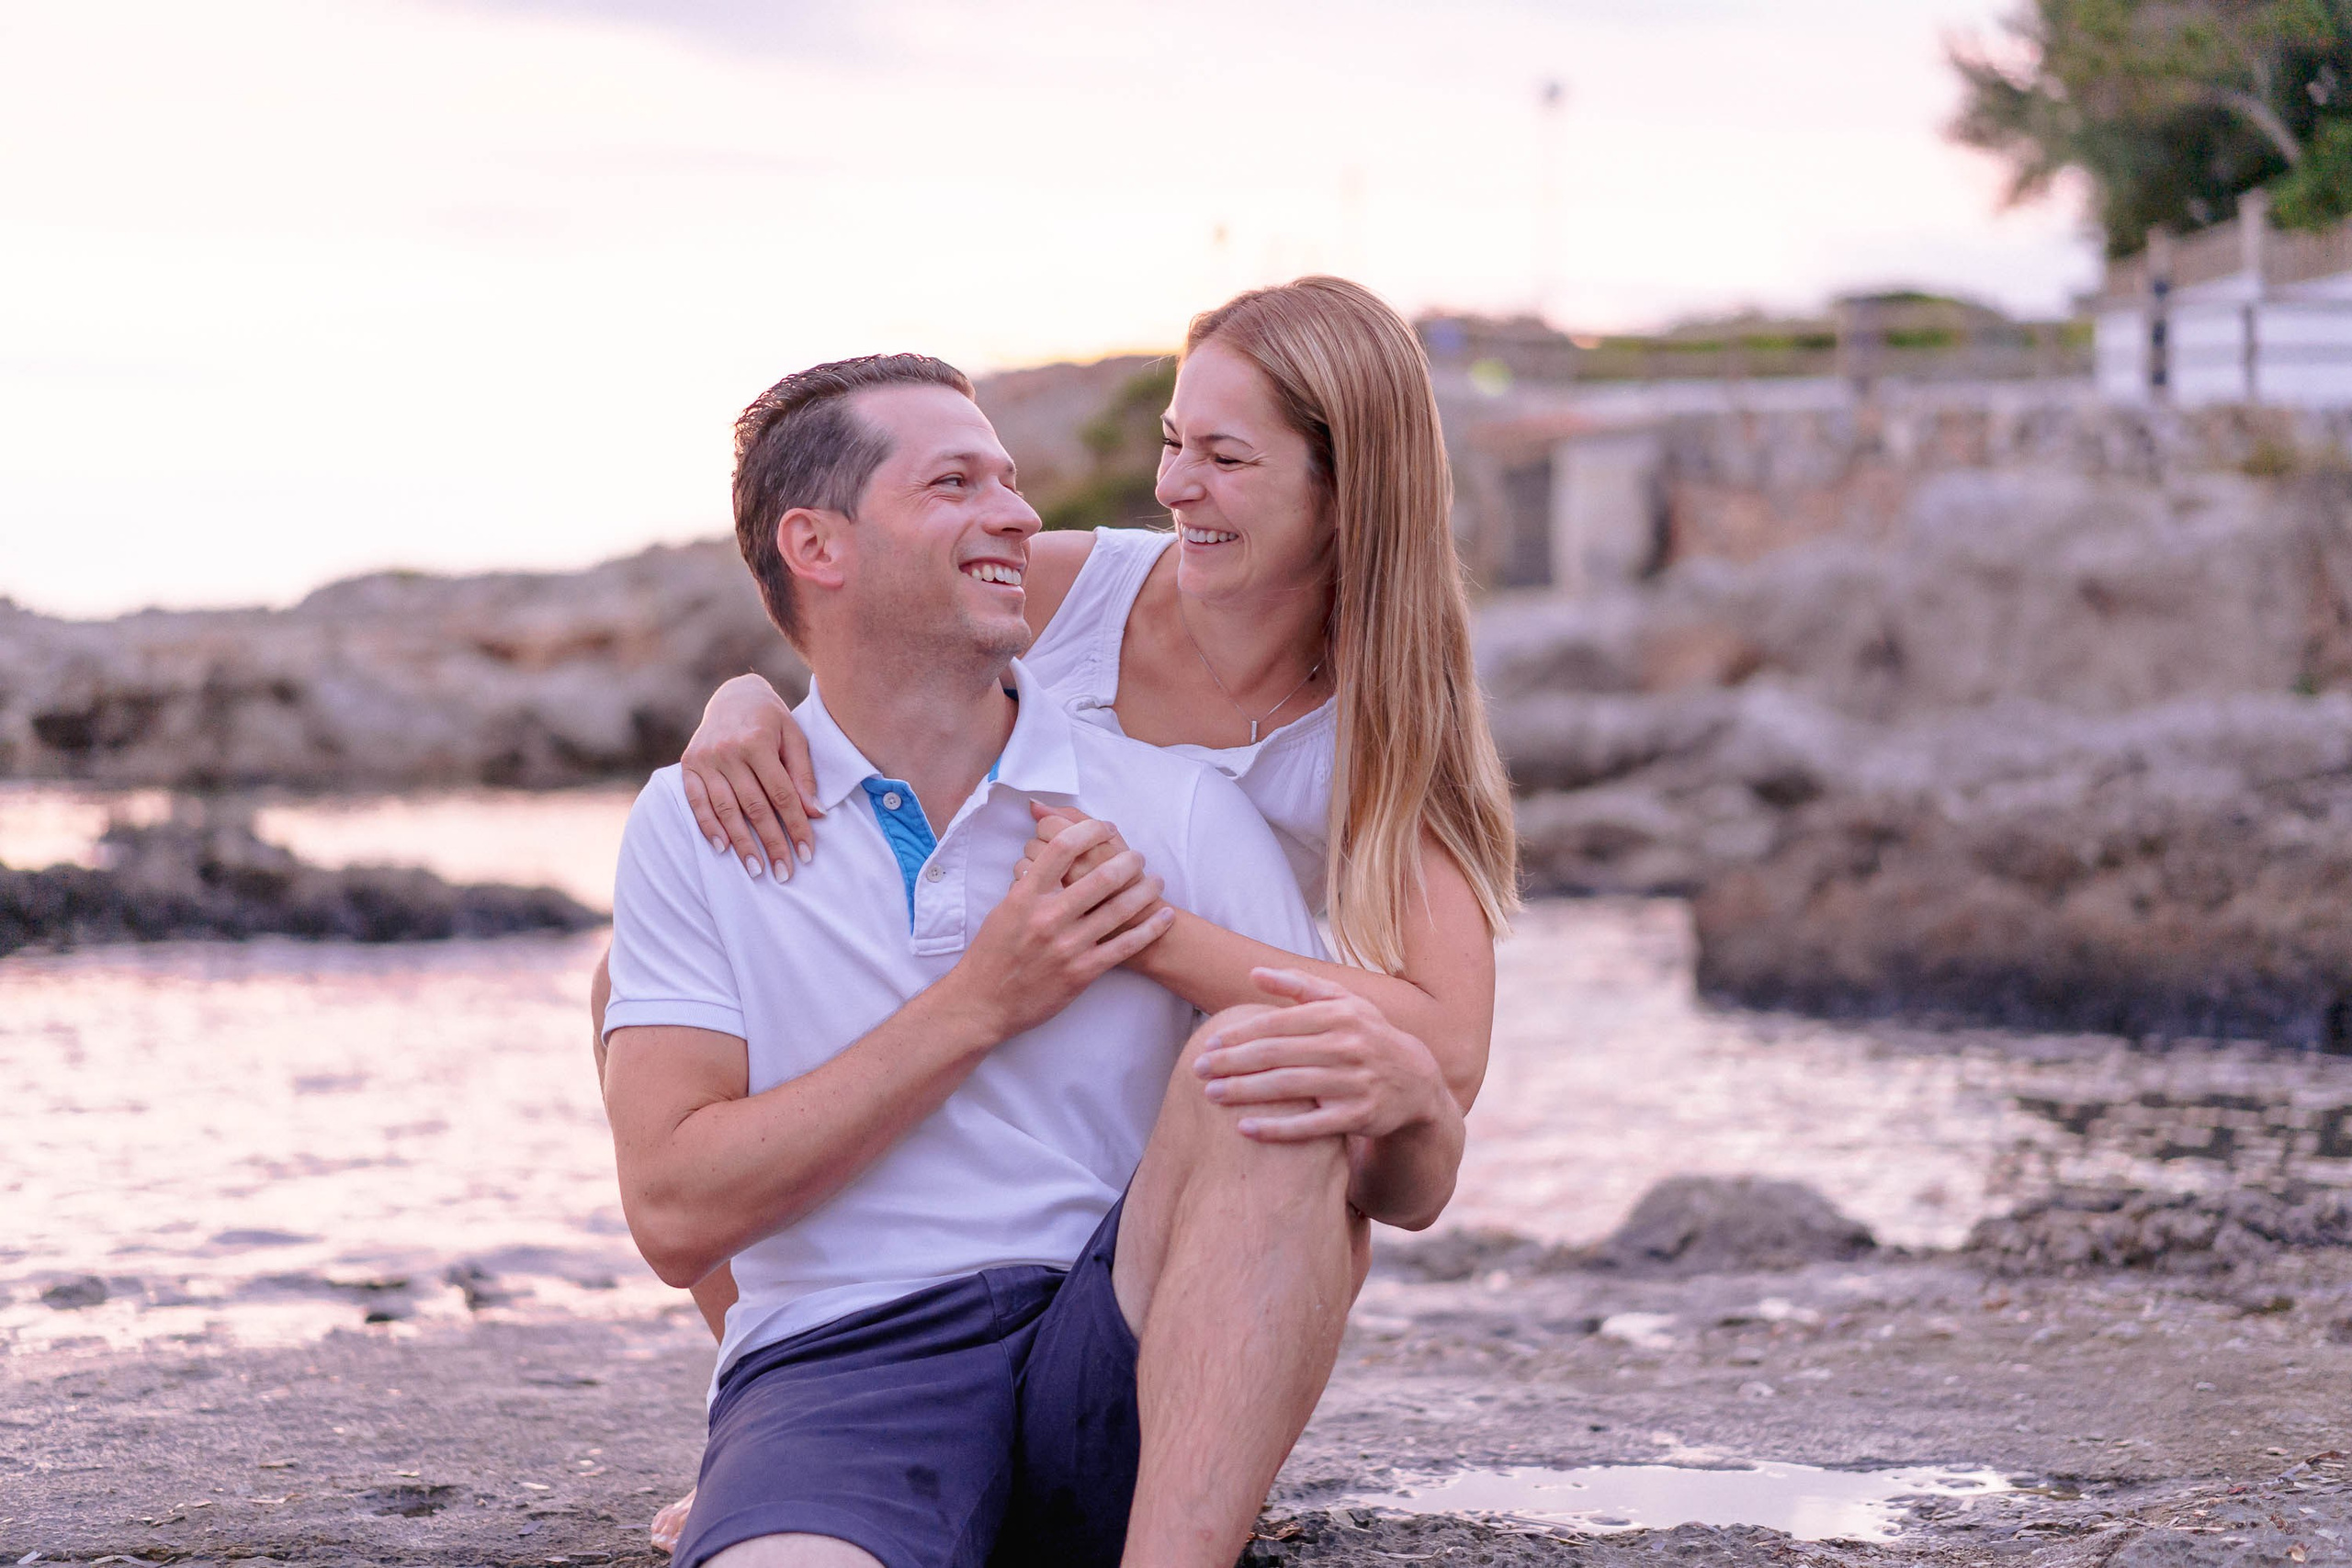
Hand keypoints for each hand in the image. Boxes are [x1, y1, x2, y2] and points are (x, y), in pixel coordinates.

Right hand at [681, 674, 822, 879]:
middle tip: (783, 873)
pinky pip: (697, 801)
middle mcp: (728, 751)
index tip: (806, 853)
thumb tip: (814, 814)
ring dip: (741, 843)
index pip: (781, 794)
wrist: (734, 695)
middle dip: (771, 843)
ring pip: (726, 809)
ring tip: (756, 869)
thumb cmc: (771, 720)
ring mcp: (705, 759)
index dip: (795, 826)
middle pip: (754, 807)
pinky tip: (722, 848)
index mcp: (757, 741)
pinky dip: (708, 826)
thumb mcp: (794, 737)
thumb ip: (803, 774)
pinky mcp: (689, 765)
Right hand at [943, 817, 1174, 1039]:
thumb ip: (1030, 881)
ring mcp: (1067, 946)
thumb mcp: (1004, 908)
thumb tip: (1049, 851)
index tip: (1105, 828)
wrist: (983, 1002)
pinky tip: (1165, 916)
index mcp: (1025, 896)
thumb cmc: (992, 953)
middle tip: (1137, 856)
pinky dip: (1151, 929)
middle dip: (1127, 861)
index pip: (1062, 848)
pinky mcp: (1082, 972)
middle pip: (1100, 876)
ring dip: (1145, 890)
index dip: (1090, 831)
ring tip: (1157, 880)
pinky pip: (1125, 946)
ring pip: (1119, 909)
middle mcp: (1047, 917)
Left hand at [1193, 969, 1449, 1142]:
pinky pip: (1311, 1125)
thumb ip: (1300, 987)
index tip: (1210, 1041)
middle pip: (1279, 1054)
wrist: (1416, 1082)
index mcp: (1341, 1014)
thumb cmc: (1366, 1036)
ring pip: (1290, 1087)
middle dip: (1233, 1061)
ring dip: (1246, 1091)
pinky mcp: (1360, 1117)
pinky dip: (1277, 1129)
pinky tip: (1245, 1129)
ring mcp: (1356, 1082)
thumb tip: (1254, 973)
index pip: (1280, 1023)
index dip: (1242, 1033)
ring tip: (1211, 1094)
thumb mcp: (1344, 1003)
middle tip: (1198, 1068)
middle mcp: (1349, 1045)